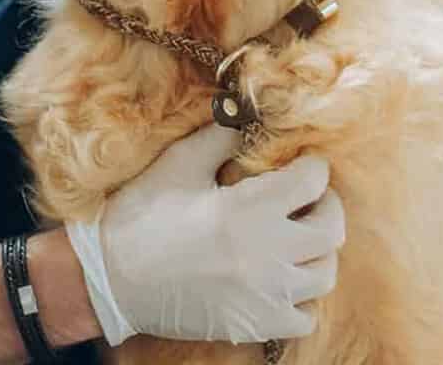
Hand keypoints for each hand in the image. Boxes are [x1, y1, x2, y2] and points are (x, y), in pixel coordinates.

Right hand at [64, 123, 345, 344]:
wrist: (110, 278)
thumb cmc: (142, 215)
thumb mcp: (179, 164)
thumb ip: (221, 138)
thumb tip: (247, 116)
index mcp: (251, 208)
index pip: (315, 180)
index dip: (311, 166)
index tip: (300, 166)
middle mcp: (268, 253)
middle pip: (331, 229)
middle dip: (325, 206)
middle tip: (306, 199)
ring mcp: (266, 294)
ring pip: (324, 273)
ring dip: (315, 252)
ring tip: (295, 239)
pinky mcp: (256, 325)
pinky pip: (305, 316)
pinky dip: (301, 298)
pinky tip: (281, 281)